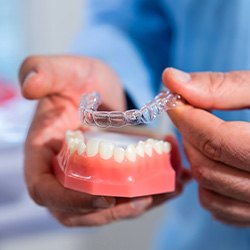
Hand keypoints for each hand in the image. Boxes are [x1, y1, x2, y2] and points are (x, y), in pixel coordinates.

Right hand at [19, 56, 186, 226]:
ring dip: (136, 205)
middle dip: (111, 210)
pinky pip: (124, 194)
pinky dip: (149, 193)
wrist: (98, 87)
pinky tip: (175, 183)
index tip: (104, 197)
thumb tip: (30, 86)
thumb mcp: (62, 71)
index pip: (44, 190)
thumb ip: (41, 72)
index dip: (70, 201)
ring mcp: (87, 177)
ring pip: (106, 207)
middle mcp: (62, 171)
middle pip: (78, 209)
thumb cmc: (77, 79)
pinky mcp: (108, 175)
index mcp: (43, 153)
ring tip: (167, 191)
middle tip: (144, 197)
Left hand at [163, 68, 249, 225]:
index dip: (186, 118)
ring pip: (209, 190)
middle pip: (208, 167)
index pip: (217, 142)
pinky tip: (215, 160)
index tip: (173, 102)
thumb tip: (170, 78)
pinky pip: (217, 206)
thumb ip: (222, 86)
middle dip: (190, 136)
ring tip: (204, 135)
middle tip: (191, 115)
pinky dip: (206, 182)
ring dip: (195, 158)